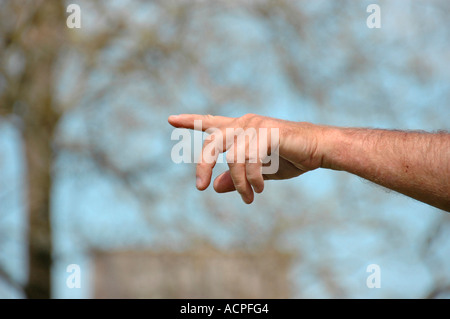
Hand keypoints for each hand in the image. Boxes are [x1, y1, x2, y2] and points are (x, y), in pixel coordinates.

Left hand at [168, 113, 324, 203]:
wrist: (319, 149)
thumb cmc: (291, 158)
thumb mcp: (259, 173)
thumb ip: (237, 177)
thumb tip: (215, 187)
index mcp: (241, 130)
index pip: (211, 122)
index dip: (191, 121)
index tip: (170, 120)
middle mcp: (245, 123)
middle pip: (212, 142)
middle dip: (203, 165)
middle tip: (200, 187)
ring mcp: (255, 125)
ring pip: (232, 157)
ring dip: (239, 183)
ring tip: (249, 197)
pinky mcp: (267, 131)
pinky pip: (249, 159)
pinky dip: (252, 179)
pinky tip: (260, 189)